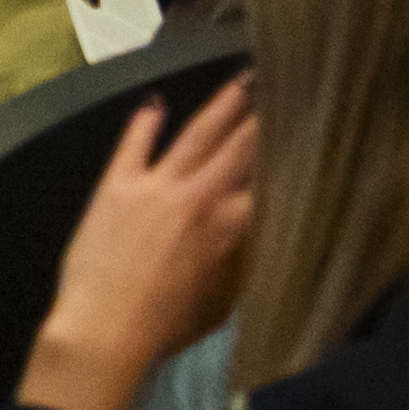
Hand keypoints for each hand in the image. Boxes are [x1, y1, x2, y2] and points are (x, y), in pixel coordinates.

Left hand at [21, 81, 262, 409]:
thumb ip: (237, 260)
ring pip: (196, 135)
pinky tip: (155, 103)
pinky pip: (134, 143)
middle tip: (286, 88)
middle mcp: (198, 198)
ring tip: (243, 81)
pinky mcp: (117, 184)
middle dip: (264, 117)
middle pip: (240, 149)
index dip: (287, 162)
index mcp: (228, 230)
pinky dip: (145, 121)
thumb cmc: (163, 327)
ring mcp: (156, 186)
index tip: (305, 140)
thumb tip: (252, 235)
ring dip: (222, 106)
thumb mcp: (218, 299)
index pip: (267, 185)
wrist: (103, 329)